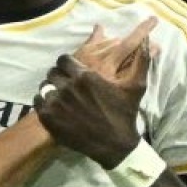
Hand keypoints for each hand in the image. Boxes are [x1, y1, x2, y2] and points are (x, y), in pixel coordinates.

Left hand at [35, 20, 153, 167]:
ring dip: (51, 88)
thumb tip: (148, 40)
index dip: (67, 64)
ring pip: (44, 86)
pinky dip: (44, 101)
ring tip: (60, 95)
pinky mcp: (48, 117)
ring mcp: (56, 103)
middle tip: (66, 83)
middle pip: (52, 72)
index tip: (71, 70)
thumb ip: (140, 61)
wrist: (114, 145)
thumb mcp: (136, 86)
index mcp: (85, 76)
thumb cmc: (125, 114)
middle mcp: (68, 87)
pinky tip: (54, 105)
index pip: (64, 60)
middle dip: (59, 75)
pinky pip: (38, 100)